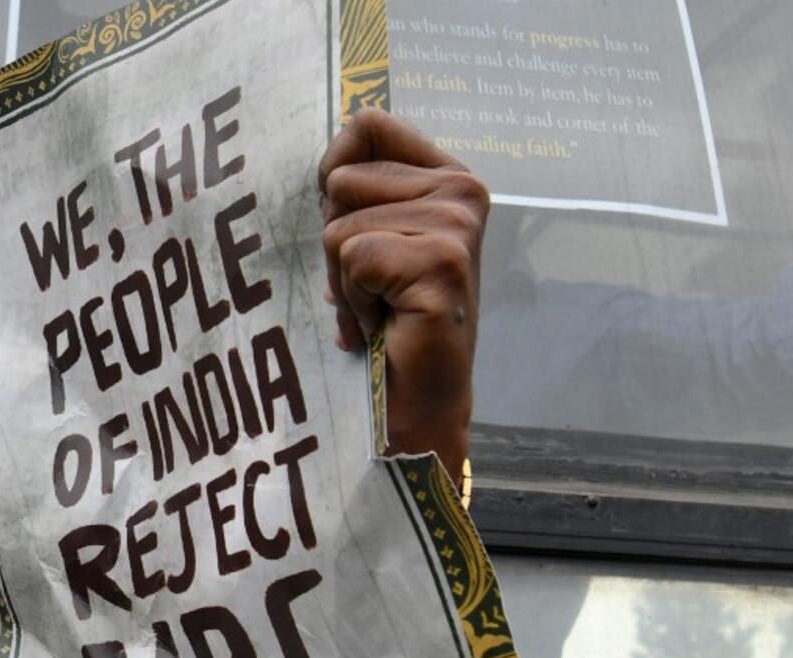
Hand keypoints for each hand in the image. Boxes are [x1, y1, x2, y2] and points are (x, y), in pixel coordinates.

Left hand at [318, 107, 488, 486]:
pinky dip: (355, 302)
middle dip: (336, 244)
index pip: (368, 124)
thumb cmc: (390, 319)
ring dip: (346, 280)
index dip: (334, 169)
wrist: (419, 397)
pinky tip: (387, 323)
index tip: (343, 215)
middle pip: (341, 181)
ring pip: (340, 228)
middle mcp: (462, 191)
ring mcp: (456, 225)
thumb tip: (330, 161)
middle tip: (374, 286)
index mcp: (449, 175)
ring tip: (382, 307)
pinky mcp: (441, 262)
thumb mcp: (370, 238)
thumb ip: (358, 191)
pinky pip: (353, 260)